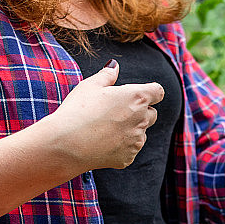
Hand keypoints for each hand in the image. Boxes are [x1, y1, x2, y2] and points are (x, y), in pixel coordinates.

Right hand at [39, 59, 163, 169]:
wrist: (66, 144)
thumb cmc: (77, 110)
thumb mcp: (90, 85)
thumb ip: (107, 75)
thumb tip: (115, 65)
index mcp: (137, 97)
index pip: (158, 91)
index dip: (151, 91)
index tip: (142, 93)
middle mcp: (142, 119)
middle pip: (152, 114)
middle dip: (141, 111)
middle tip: (118, 111)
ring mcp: (136, 141)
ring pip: (141, 134)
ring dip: (132, 130)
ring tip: (107, 129)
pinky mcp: (128, 158)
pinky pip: (129, 150)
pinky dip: (121, 147)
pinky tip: (102, 143)